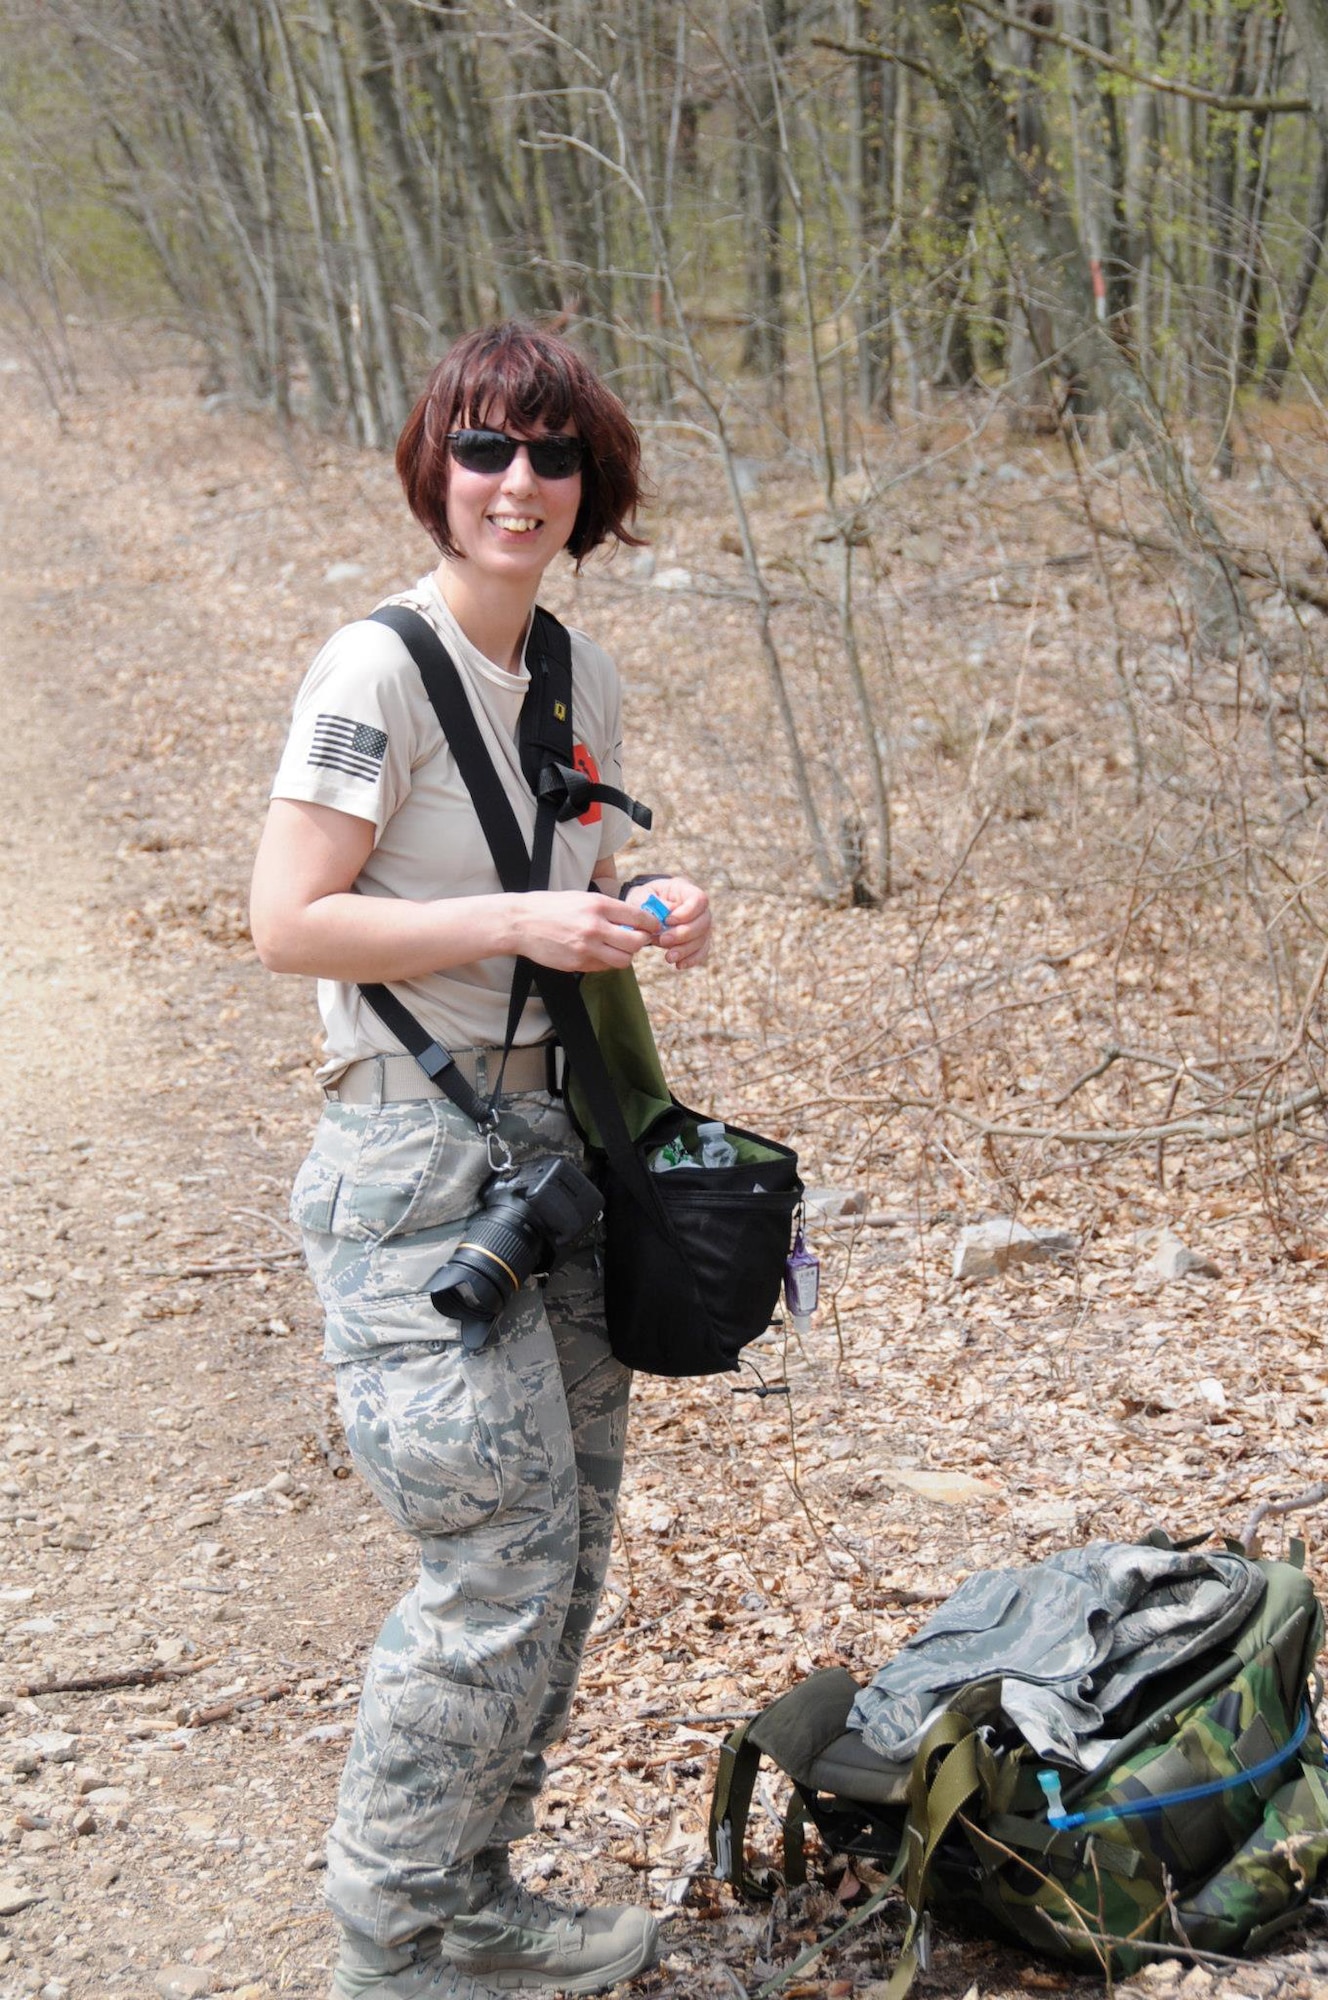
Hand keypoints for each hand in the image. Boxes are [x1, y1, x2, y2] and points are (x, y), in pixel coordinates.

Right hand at [513, 890, 660, 972]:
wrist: (521, 922)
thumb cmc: (551, 906)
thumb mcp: (582, 897)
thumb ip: (608, 909)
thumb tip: (634, 919)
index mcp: (598, 905)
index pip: (639, 918)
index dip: (651, 924)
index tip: (652, 926)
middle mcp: (594, 927)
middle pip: (636, 943)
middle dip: (640, 942)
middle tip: (636, 939)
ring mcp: (585, 948)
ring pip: (623, 960)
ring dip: (625, 955)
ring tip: (617, 948)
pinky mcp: (577, 963)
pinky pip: (603, 967)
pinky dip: (606, 962)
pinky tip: (598, 953)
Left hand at [622, 876, 710, 968]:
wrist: (644, 908)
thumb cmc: (644, 898)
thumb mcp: (643, 896)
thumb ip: (654, 905)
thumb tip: (666, 917)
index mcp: (687, 891)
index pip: (699, 900)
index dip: (687, 912)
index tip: (668, 920)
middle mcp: (699, 909)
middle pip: (704, 922)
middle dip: (684, 934)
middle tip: (663, 940)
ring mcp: (701, 926)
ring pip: (703, 939)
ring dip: (686, 950)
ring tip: (668, 957)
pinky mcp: (698, 941)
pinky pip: (701, 951)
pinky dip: (692, 959)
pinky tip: (679, 965)